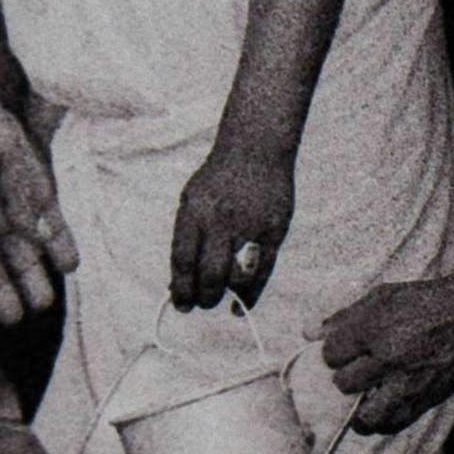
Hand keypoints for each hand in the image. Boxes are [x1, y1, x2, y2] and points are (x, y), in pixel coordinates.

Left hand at [0, 73, 76, 326]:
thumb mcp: (2, 144)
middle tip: (42, 306)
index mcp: (10, 164)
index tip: (70, 266)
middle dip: (27, 272)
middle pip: (11, 239)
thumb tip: (40, 233)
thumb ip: (23, 189)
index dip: (55, 238)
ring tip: (13, 318)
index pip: (39, 210)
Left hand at [169, 138, 295, 309]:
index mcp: (195, 213)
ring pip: (237, 277)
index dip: (181, 289)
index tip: (181, 305)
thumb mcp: (191, 200)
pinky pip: (263, 271)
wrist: (256, 148)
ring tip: (221, 299)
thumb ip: (185, 238)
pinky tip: (243, 305)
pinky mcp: (275, 230)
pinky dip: (252, 294)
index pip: (183, 261)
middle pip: (210, 274)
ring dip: (227, 295)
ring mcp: (251, 226)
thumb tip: (178, 281)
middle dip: (204, 297)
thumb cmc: (219, 179)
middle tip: (202, 304)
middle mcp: (221, 221)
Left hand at [322, 271, 453, 433]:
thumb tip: (307, 332)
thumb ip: (344, 316)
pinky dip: (384, 420)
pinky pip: (395, 423)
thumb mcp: (383, 296)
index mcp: (376, 327)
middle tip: (359, 369)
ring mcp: (410, 382)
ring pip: (366, 417)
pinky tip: (384, 408)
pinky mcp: (428, 398)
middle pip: (344, 383)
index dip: (335, 351)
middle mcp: (390, 357)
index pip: (332, 353)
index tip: (345, 349)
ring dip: (360, 411)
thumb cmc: (427, 300)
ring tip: (365, 399)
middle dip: (346, 376)